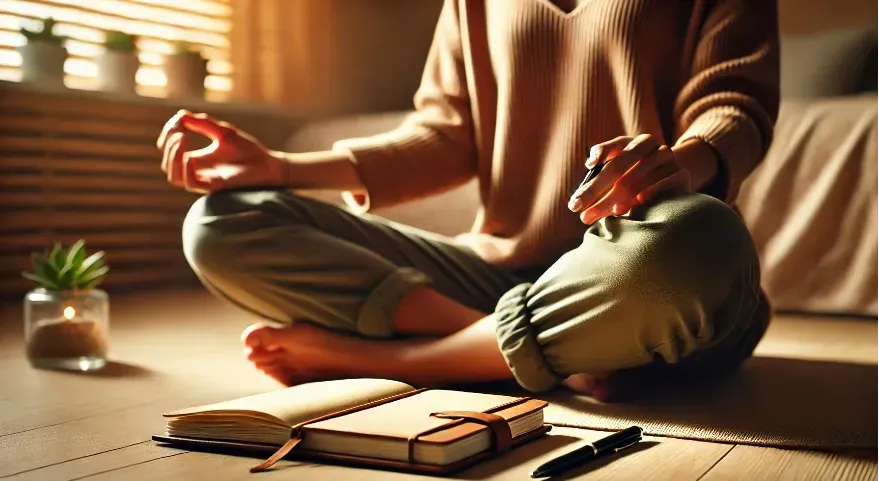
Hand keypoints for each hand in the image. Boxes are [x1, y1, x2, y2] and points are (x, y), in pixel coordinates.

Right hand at [157, 110, 287, 193]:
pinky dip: (186, 170)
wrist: (269, 165)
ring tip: (182, 139)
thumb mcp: (224, 132)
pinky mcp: (215, 186)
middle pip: (167, 164)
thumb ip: (203, 124)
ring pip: (174, 177)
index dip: (168, 135)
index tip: (177, 121)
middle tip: (180, 132)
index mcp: (197, 158)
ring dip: (172, 157)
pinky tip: (190, 157)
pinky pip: (191, 184)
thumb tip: (180, 115)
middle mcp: (197, 171)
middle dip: (168, 146)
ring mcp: (205, 180)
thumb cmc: (248, 151)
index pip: (170, 150)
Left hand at [568, 134, 691, 224]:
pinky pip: (665, 183)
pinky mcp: (682, 175)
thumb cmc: (636, 178)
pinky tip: (639, 202)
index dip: (601, 153)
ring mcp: (667, 159)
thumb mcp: (619, 172)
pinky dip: (651, 192)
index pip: (613, 146)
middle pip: (620, 165)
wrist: (673, 181)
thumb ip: (602, 173)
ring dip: (620, 197)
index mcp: (631, 143)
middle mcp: (650, 146)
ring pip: (639, 177)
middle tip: (576, 207)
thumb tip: (588, 171)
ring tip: (607, 212)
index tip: (589, 165)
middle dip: (596, 188)